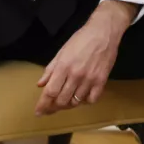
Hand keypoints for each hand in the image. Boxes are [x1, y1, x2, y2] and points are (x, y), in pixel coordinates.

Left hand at [34, 0, 134, 115]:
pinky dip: (85, 101)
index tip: (38, 111)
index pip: (50, 92)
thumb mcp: (62, 51)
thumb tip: (40, 84)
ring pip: (76, 102)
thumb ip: (50, 69)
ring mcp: (90, 79)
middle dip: (54, 107)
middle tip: (52, 107)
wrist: (104, 31)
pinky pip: (92, 99)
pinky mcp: (102, 80)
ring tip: (66, 100)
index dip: (43, 105)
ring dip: (69, 104)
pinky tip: (83, 96)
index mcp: (63, 66)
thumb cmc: (81, 39)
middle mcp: (76, 75)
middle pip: (62, 100)